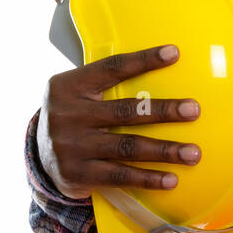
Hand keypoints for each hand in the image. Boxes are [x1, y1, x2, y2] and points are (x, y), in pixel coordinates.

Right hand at [36, 44, 200, 199]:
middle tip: (193, 110)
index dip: (144, 60)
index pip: (111, 68)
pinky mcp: (78, 175)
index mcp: (69, 85)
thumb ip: (104, 85)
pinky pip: (120, 176)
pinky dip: (148, 178)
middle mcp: (68, 114)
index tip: (174, 53)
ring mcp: (72, 146)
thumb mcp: (77, 93)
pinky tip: (171, 179)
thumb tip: (161, 73)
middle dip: (163, 110)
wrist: (39, 156)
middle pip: (125, 110)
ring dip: (164, 150)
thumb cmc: (74, 116)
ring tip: (193, 152)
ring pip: (127, 146)